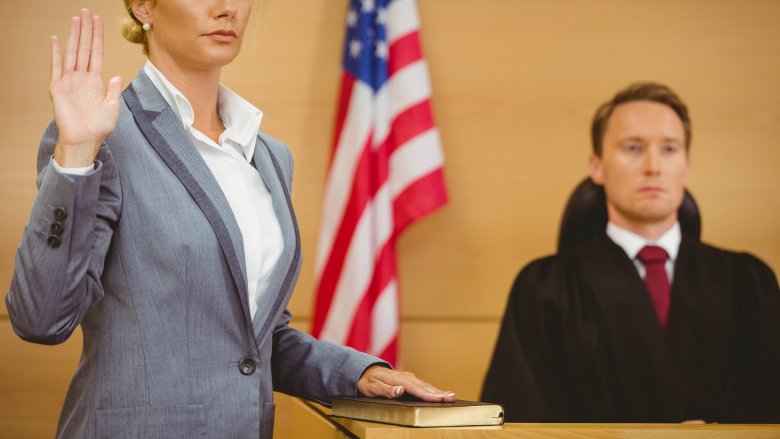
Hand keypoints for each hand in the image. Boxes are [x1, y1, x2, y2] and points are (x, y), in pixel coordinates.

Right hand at [50, 9, 121, 167]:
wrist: (85, 140)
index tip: (98, 22)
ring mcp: (69, 81)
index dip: (97, 37)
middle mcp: (82, 78)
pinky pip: (56, 67)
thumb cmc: (99, 128)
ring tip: (76, 20)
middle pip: (84, 48)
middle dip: (86, 31)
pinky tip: (55, 40)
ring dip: (74, 36)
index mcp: (95, 81)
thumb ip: (114, 91)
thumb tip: (117, 77)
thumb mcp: (113, 107)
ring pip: (72, 53)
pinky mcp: (58, 88)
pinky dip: (56, 53)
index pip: (96, 53)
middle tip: (86, 13)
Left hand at [357, 365, 455, 401]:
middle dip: (438, 393)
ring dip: (438, 391)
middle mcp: (405, 377)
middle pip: (423, 386)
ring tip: (451, 396)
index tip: (438, 399)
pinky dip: (433, 389)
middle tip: (451, 398)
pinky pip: (423, 385)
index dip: (427, 394)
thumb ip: (386, 390)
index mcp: (397, 379)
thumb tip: (400, 390)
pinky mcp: (409, 380)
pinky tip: (441, 393)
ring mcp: (408, 377)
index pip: (414, 388)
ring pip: (425, 385)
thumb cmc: (368, 381)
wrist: (365, 371)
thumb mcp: (372, 387)